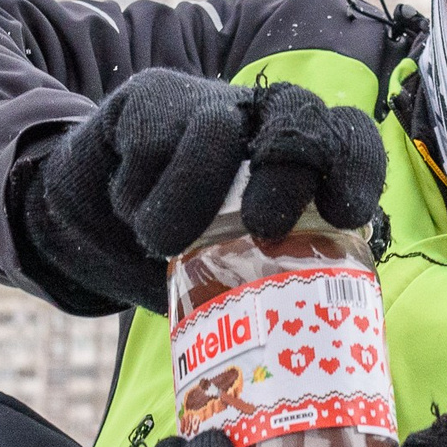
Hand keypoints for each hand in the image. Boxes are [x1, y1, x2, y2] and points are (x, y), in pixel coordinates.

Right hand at [17, 72, 387, 313]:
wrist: (90, 222)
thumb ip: (269, 284)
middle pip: (300, 116)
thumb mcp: (232, 272)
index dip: (356, 168)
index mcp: (301, 159)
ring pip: (215, 134)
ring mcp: (208, 101)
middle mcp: (263, 117)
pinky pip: (151, 146)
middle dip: (286, 173)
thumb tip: (303, 349)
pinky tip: (130, 207)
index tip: (345, 214)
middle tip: (263, 226)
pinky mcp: (150, 97)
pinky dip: (137, 195)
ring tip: (163, 241)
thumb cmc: (178, 252)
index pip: (351, 139)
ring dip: (184, 206)